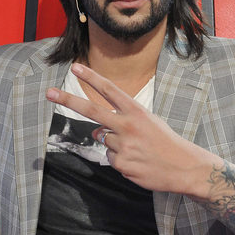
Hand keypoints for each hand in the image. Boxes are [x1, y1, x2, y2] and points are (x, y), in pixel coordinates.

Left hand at [46, 63, 213, 193]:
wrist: (184, 166)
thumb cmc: (166, 142)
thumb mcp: (149, 122)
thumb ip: (123, 122)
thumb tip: (98, 131)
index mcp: (137, 111)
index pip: (110, 90)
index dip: (91, 78)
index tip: (75, 67)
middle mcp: (127, 126)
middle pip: (92, 111)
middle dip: (68, 100)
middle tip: (49, 92)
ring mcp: (123, 146)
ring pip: (104, 141)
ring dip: (115, 145)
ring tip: (138, 150)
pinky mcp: (121, 164)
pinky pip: (111, 159)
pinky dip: (121, 161)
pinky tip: (138, 162)